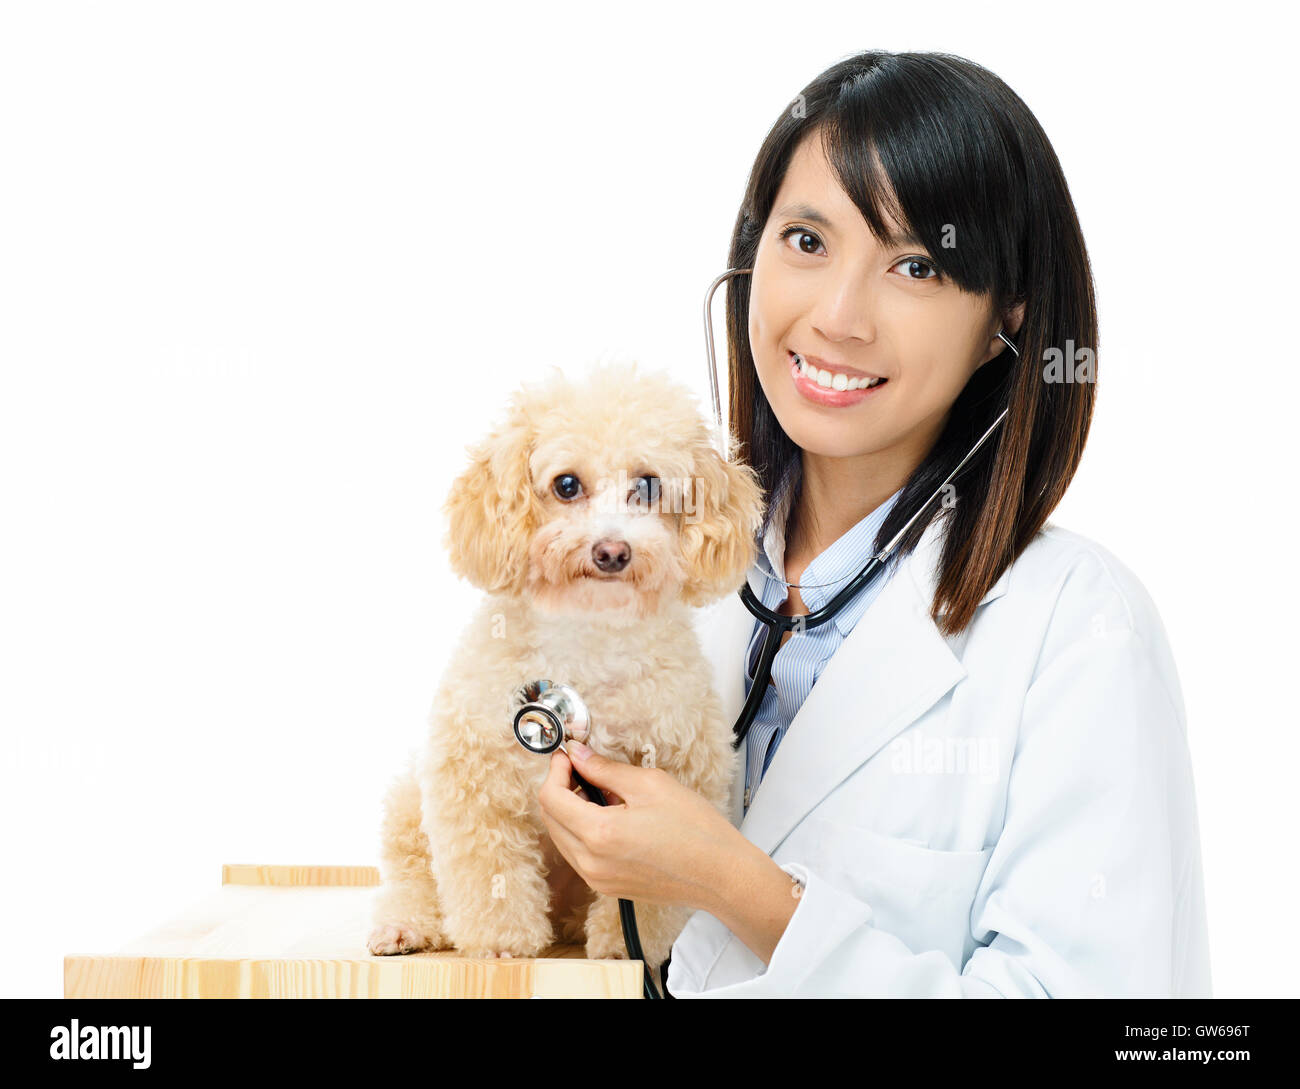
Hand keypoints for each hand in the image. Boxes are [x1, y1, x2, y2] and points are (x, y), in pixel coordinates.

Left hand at [537, 740, 738, 911]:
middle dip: (559, 788)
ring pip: (562, 838)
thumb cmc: (695, 829)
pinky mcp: (608, 887)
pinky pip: (579, 855)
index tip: (568, 756)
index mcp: (599, 834)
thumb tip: (578, 754)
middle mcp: (591, 863)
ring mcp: (598, 879)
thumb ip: (605, 769)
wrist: (720, 875)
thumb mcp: (649, 785)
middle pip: (550, 819)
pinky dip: (582, 831)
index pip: (550, 798)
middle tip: (580, 767)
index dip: (555, 770)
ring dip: (569, 810)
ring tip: (599, 790)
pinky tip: (608, 815)